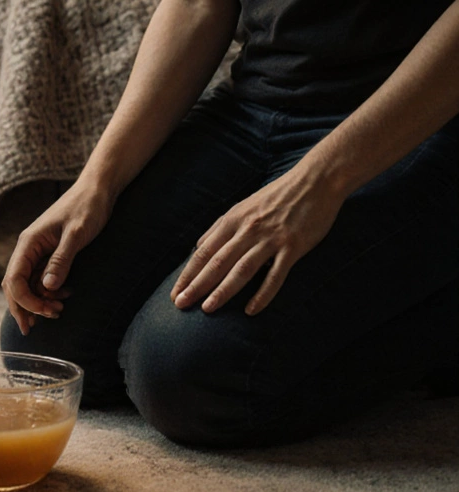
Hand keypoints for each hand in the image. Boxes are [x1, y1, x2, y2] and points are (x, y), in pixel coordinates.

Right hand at [2, 183, 113, 334]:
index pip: (14, 279)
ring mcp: (37, 252)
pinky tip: (63, 297)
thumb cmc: (87, 208)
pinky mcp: (48, 254)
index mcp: (28, 243)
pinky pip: (40, 279)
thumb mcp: (76, 234)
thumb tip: (46, 287)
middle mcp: (28, 249)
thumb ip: (61, 260)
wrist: (97, 191)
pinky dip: (48, 292)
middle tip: (37, 327)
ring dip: (38, 302)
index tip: (44, 312)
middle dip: (24, 307)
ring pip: (27, 285)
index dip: (24, 301)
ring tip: (58, 311)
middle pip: (14, 285)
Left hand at [172, 168, 343, 315]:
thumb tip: (198, 248)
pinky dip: (263, 294)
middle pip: (216, 262)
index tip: (175, 293)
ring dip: (223, 290)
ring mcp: (270, 239)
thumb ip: (221, 228)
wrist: (316, 181)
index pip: (203, 252)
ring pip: (241, 269)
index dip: (187, 274)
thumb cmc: (276, 196)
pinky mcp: (292, 247)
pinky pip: (275, 275)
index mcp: (232, 221)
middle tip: (181, 304)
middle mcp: (247, 230)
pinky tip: (251, 310)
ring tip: (208, 309)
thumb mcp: (243, 207)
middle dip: (196, 285)